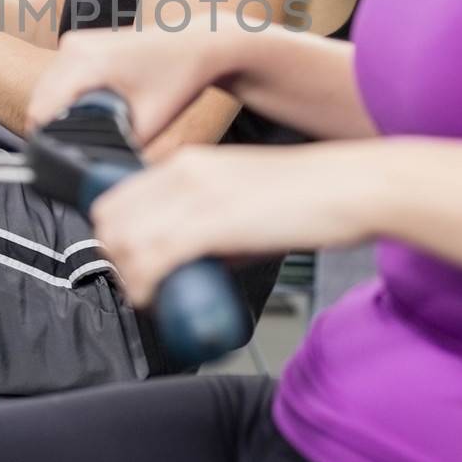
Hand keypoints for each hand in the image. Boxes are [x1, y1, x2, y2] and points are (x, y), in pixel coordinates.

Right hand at [28, 25, 220, 145]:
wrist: (195, 42)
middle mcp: (73, 47)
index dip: (47, 140)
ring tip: (84, 131)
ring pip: (45, 89)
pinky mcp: (79, 44)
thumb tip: (94, 170)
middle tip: (78, 150)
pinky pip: (57, 78)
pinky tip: (87, 111)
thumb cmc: (178, 78)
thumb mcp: (149, 123)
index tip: (63, 159)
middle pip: (39, 100)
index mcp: (86, 62)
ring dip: (57, 112)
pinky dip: (64, 98)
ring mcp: (74, 42)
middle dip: (52, 128)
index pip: (41, 110)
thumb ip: (117, 148)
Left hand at [91, 142, 375, 305]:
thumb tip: (185, 262)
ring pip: (125, 240)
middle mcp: (183, 172)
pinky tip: (157, 298)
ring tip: (151, 295)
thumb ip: (208, 224)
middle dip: (116, 258)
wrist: (351, 186)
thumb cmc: (309, 197)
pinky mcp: (213, 221)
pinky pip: (153, 258)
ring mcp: (196, 194)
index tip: (129, 262)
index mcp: (188, 163)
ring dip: (129, 276)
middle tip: (139, 284)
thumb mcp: (241, 200)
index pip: (115, 196)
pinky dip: (146, 286)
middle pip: (110, 219)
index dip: (115, 236)